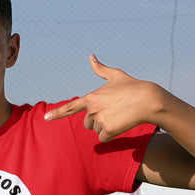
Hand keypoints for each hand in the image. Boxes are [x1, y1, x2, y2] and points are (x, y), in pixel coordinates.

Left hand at [44, 54, 162, 141]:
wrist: (149, 100)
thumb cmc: (133, 87)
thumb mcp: (115, 76)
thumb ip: (100, 69)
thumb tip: (90, 56)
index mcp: (91, 97)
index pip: (71, 107)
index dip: (57, 113)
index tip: (46, 117)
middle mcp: (93, 109)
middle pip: (87, 123)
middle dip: (98, 121)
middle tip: (113, 112)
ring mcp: (100, 120)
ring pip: (96, 131)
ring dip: (106, 128)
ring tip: (119, 117)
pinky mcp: (108, 130)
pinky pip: (104, 139)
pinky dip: (111, 136)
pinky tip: (121, 125)